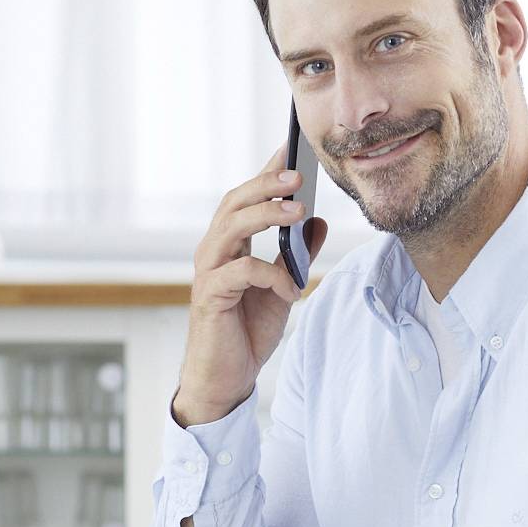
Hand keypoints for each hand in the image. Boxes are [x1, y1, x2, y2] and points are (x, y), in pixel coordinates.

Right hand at [173, 146, 329, 425]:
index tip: (289, 149)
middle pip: (234, 203)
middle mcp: (213, 251)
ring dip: (266, 214)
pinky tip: (291, 289)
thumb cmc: (247, 331)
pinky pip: (242, 272)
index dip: (266, 173)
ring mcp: (208, 272)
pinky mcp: (210, 296)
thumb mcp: (283, 287)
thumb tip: (318, 222)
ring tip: (298, 212)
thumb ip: (297, 255)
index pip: (245, 198)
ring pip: (231, 227)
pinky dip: (272, 275)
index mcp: (229, 245)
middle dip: (265, 185)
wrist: (226, 377)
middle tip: (298, 176)